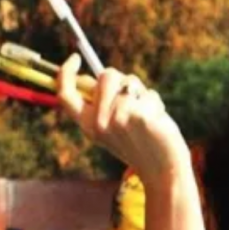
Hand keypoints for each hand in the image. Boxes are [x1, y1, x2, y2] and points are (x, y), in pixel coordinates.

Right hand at [56, 54, 190, 187]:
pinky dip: (156, 102)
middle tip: (133, 101)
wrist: (163, 171)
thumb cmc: (140, 146)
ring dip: (141, 92)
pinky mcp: (138, 115)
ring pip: (129, 81)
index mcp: (88, 126)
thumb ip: (101, 106)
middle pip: (104, 76)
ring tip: (147, 115)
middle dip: (122, 80)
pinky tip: (158, 121)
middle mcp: (99, 122)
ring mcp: (118, 118)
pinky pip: (148, 93)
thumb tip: (92, 77)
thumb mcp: (111, 130)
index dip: (65, 73)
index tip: (75, 58)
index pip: (65, 95)